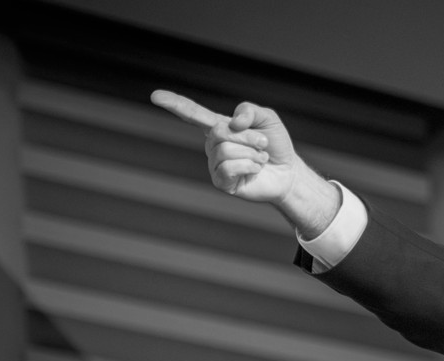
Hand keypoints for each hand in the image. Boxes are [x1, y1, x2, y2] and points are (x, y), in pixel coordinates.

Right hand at [150, 90, 338, 235]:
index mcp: (219, 126)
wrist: (288, 172)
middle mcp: (212, 144)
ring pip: (227, 150)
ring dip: (252, 153)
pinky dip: (249, 166)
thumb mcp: (267, 119)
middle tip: (262, 144)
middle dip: (248, 136)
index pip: (193, 114)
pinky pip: (229, 168)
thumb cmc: (275, 145)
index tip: (155, 96)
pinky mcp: (221, 182)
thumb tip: (233, 122)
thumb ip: (250, 110)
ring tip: (260, 158)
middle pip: (220, 132)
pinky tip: (254, 169)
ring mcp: (215, 163)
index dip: (175, 104)